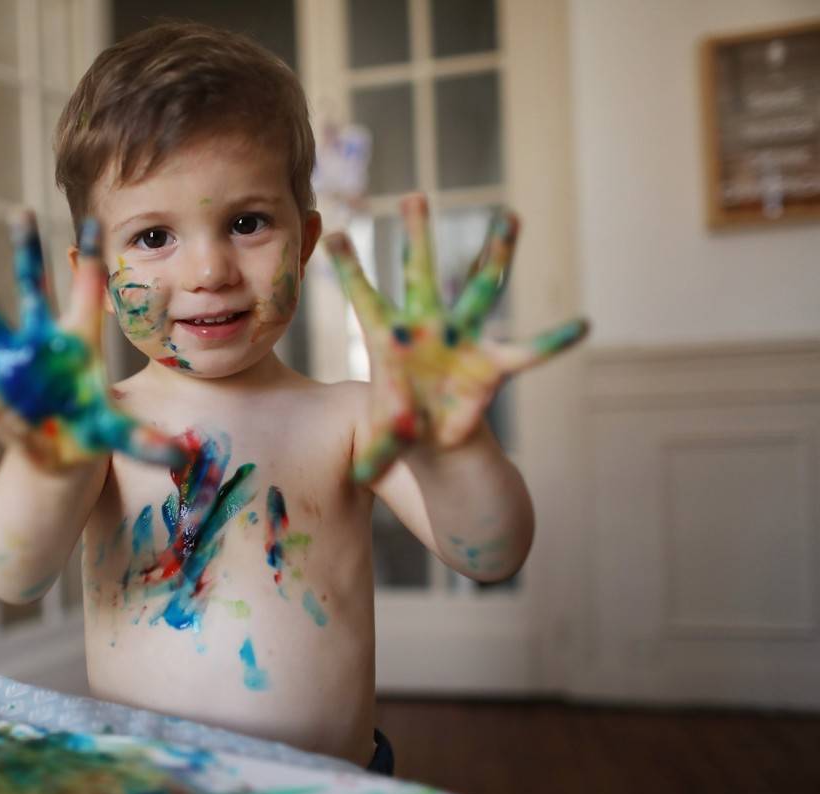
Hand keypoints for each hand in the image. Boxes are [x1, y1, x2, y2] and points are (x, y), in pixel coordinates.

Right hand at [0, 213, 184, 469]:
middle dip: (29, 255)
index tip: (93, 218)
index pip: (88, 293)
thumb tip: (183, 457)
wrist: (62, 456)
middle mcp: (42, 345)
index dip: (90, 260)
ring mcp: (11, 366)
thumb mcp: (117, 434)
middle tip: (21, 213)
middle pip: (35, 290)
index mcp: (79, 345)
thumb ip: (144, 442)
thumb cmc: (90, 432)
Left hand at [324, 193, 587, 483]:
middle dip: (418, 236)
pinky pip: (528, 353)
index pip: (365, 299)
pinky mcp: (492, 365)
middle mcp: (427, 329)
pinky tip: (581, 326)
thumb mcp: (384, 443)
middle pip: (420, 275)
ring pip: (480, 290)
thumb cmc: (400, 433)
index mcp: (389, 341)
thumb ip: (379, 451)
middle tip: (414, 195)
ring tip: (510, 215)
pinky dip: (552, 342)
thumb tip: (367, 476)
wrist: (435, 445)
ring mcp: (462, 341)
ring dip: (495, 255)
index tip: (334, 234)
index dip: (351, 270)